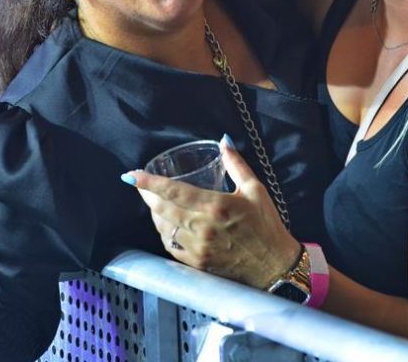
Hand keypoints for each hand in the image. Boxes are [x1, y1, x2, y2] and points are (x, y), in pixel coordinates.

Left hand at [127, 138, 300, 288]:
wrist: (275, 267)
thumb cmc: (267, 226)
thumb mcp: (255, 190)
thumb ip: (236, 164)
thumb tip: (224, 141)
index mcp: (216, 206)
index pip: (173, 192)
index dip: (149, 183)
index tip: (131, 176)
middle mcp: (202, 228)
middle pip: (162, 209)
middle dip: (146, 195)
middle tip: (139, 185)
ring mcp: (198, 248)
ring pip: (163, 228)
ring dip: (155, 214)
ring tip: (153, 202)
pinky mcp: (198, 263)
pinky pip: (171, 246)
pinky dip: (164, 233)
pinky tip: (166, 224)